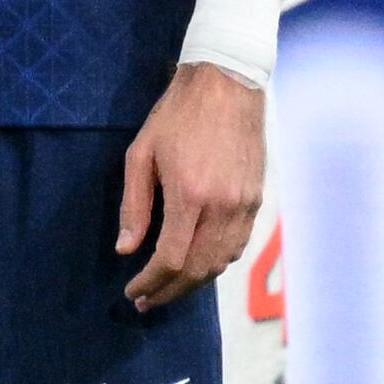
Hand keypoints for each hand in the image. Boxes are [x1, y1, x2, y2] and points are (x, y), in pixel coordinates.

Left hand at [114, 60, 264, 310]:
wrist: (228, 82)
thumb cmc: (177, 114)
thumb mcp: (141, 154)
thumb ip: (134, 205)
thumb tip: (126, 249)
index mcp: (190, 195)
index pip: (170, 260)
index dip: (150, 283)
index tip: (131, 292)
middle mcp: (222, 207)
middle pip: (198, 270)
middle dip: (170, 292)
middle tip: (146, 301)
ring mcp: (244, 205)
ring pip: (221, 262)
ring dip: (193, 282)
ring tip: (168, 287)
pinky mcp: (257, 199)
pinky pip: (237, 245)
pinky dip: (216, 262)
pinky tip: (198, 263)